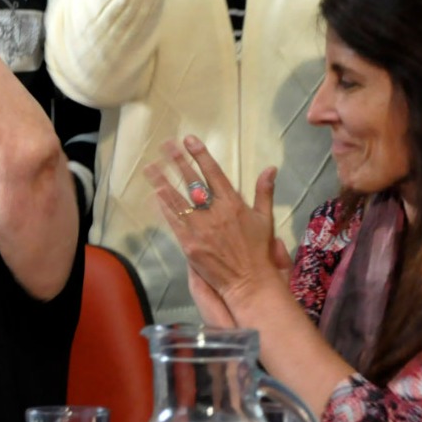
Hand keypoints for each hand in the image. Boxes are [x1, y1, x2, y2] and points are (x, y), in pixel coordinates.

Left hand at [144, 135, 284, 315]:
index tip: (189, 140)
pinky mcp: (189, 244)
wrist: (250, 281)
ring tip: (150, 167)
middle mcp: (215, 212)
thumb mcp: (265, 218)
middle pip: (193, 182)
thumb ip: (264, 191)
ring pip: (177, 200)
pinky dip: (163, 208)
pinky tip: (154, 195)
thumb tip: (270, 168)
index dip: (200, 155)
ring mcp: (200, 228)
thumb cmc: (258, 250)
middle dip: (178, 161)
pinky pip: (173, 221)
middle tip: (165, 145)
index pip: (213, 173)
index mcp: (233, 203)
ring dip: (162, 181)